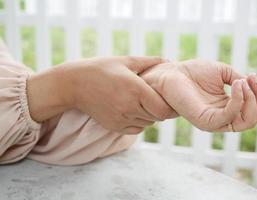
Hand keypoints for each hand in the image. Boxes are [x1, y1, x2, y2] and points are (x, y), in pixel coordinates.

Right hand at [27, 56, 174, 133]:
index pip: (163, 110)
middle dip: (159, 108)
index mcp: (136, 90)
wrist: (73, 85)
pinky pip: (136, 130)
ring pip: (148, 124)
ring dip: (149, 115)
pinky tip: (132, 110)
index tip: (167, 98)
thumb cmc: (100, 69)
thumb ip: (149, 62)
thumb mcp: (126, 60)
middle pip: (158, 117)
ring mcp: (121, 119)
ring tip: (141, 101)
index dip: (169, 106)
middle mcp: (130, 108)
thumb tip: (168, 61)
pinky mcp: (114, 127)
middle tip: (154, 97)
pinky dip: (139, 122)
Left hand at [140, 59, 256, 131]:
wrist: (172, 73)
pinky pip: (229, 117)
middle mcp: (223, 117)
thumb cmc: (194, 72)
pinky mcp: (205, 121)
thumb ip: (241, 81)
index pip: (256, 112)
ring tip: (244, 82)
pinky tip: (237, 85)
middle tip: (254, 81)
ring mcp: (215, 121)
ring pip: (247, 122)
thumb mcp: (224, 73)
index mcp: (228, 106)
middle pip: (255, 119)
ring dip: (252, 100)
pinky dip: (238, 100)